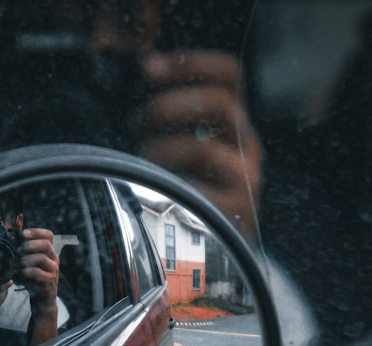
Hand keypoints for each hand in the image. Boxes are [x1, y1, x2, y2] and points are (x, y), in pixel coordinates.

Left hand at [14, 228, 59, 311]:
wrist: (43, 299)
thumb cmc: (34, 279)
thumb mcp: (30, 263)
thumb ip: (25, 253)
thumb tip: (10, 241)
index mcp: (50, 252)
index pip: (48, 235)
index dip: (36, 231)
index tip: (23, 233)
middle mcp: (54, 259)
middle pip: (46, 244)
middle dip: (30, 245)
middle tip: (18, 250)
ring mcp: (53, 270)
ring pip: (42, 258)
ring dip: (27, 259)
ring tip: (18, 262)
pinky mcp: (50, 281)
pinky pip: (38, 273)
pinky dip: (27, 272)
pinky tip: (20, 273)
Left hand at [139, 51, 262, 237]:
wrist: (211, 255)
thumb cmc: (179, 194)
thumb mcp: (175, 148)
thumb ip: (163, 120)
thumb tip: (125, 92)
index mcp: (231, 122)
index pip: (228, 76)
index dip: (191, 64)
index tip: (148, 68)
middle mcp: (246, 146)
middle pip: (219, 104)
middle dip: (167, 107)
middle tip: (136, 123)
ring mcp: (245, 179)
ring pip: (203, 149)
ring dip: (160, 152)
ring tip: (141, 167)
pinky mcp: (235, 214)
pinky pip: (197, 193)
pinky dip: (168, 190)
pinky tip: (153, 195)